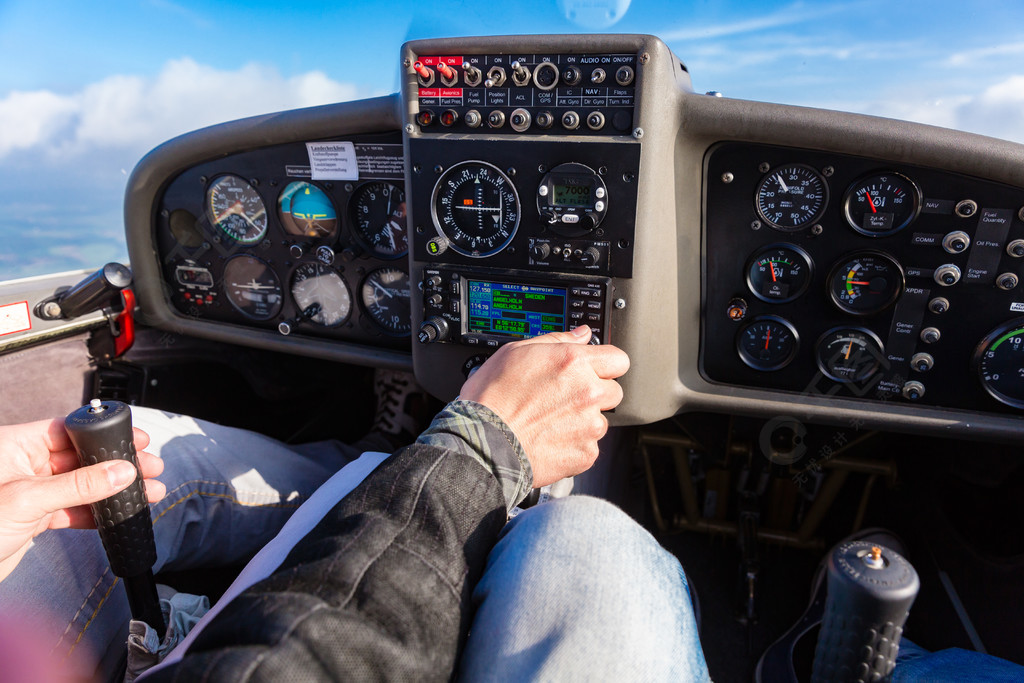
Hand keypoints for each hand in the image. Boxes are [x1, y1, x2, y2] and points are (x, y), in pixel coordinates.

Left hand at [0, 418, 164, 582]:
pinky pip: (74, 508)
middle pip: (81, 456)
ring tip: (147, 491)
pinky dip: (98, 512)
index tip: (135, 438)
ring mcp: (30, 491)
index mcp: (14, 446)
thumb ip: (79, 485)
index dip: (103, 433)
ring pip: (82, 484)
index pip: (68, 429)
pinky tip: (120, 513)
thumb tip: (121, 471)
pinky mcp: (34, 517)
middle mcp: (22, 465)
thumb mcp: (28, 500)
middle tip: (149, 466)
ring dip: (114, 490)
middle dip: (117, 462)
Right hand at [460, 326, 628, 486]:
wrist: (482, 443)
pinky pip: (590, 446)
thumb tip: (581, 334)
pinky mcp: (586, 453)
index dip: (606, 365)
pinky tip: (550, 439)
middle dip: (595, 394)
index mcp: (573, 362)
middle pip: (614, 391)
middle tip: (566, 399)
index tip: (596, 371)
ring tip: (551, 422)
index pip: (618, 359)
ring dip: (584, 421)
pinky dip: (575, 445)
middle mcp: (587, 392)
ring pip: (601, 421)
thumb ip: (557, 340)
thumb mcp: (515, 352)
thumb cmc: (492, 399)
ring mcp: (589, 425)